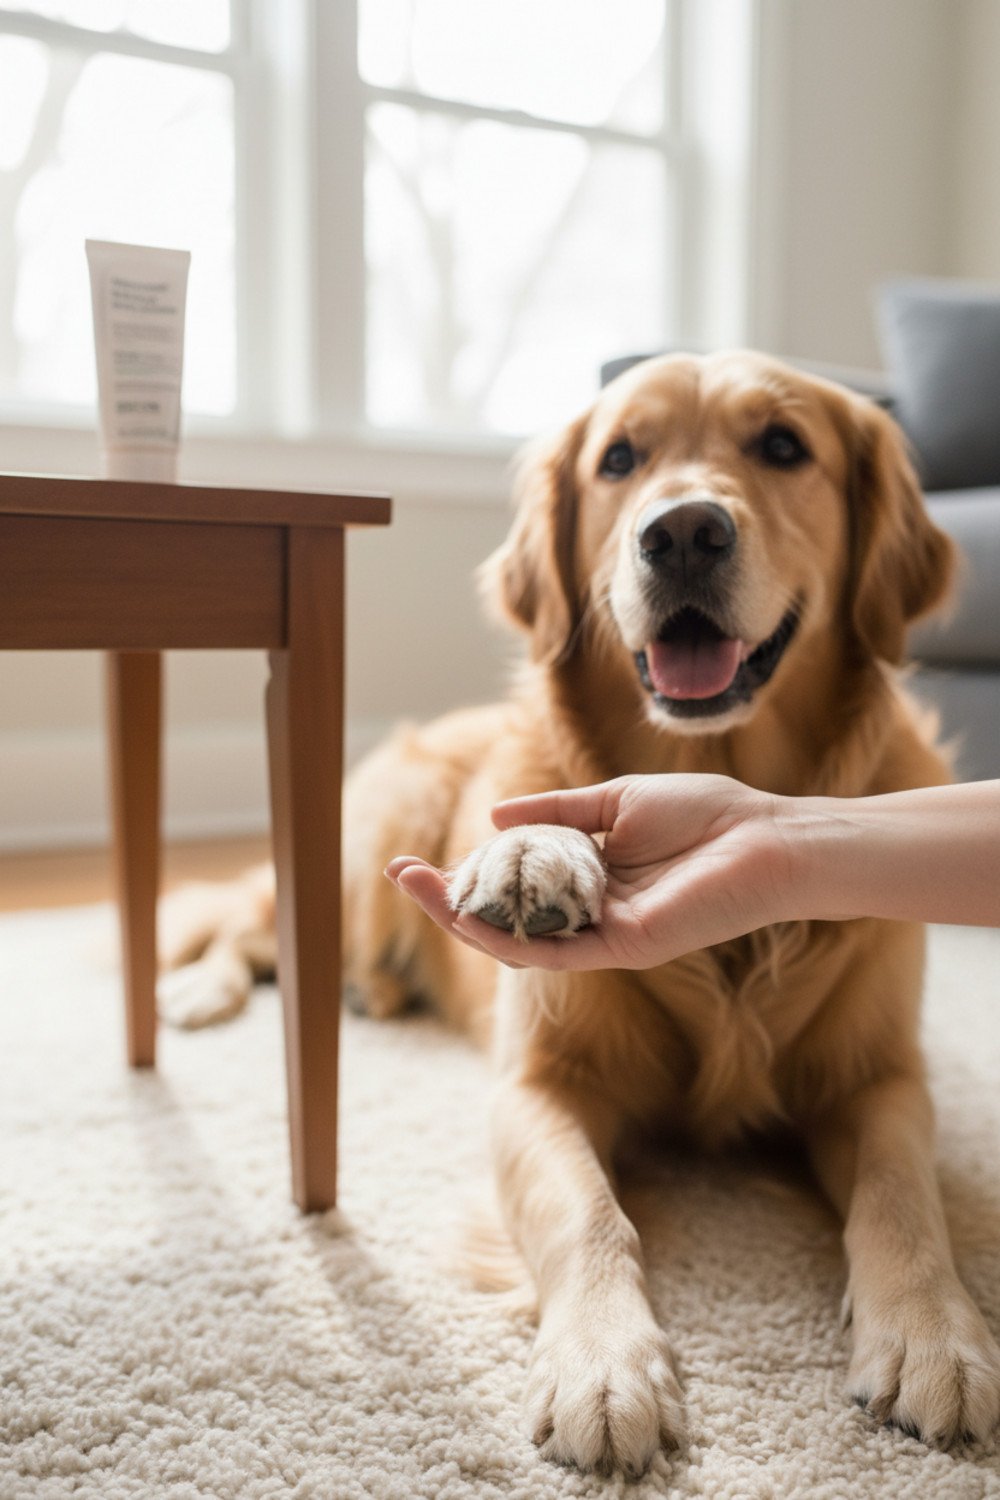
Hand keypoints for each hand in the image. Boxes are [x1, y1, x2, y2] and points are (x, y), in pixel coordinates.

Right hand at [385, 774, 790, 970]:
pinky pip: (554, 949)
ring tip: (420, 889)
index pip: (515, 883)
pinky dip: (510, 936)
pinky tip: (470, 916)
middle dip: (450, 899)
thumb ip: (560, 813)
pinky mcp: (624, 946)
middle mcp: (591, 911)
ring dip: (465, 918)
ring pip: (521, 938)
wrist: (765, 838)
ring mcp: (605, 933)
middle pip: (507, 914)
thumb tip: (494, 818)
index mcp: (591, 875)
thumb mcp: (617, 801)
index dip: (469, 872)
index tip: (425, 856)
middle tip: (401, 874)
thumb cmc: (707, 815)